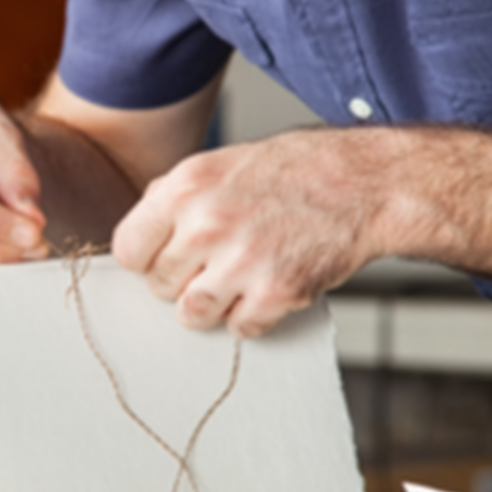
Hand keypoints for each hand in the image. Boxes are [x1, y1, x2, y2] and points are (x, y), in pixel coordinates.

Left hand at [112, 130, 384, 337]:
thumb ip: (173, 198)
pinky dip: (251, 315)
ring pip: (192, 313)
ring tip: (235, 279)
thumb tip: (139, 236)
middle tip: (213, 262)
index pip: (128, 250)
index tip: (162, 257)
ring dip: (210, 304)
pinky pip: (239, 328)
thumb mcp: (218, 164)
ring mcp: (241, 261)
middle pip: (159, 286)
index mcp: (185, 187)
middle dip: (182, 279)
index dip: (145, 258)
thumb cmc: (292, 170)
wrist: (363, 182)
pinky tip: (266, 286)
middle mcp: (206, 224)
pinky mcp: (276, 292)